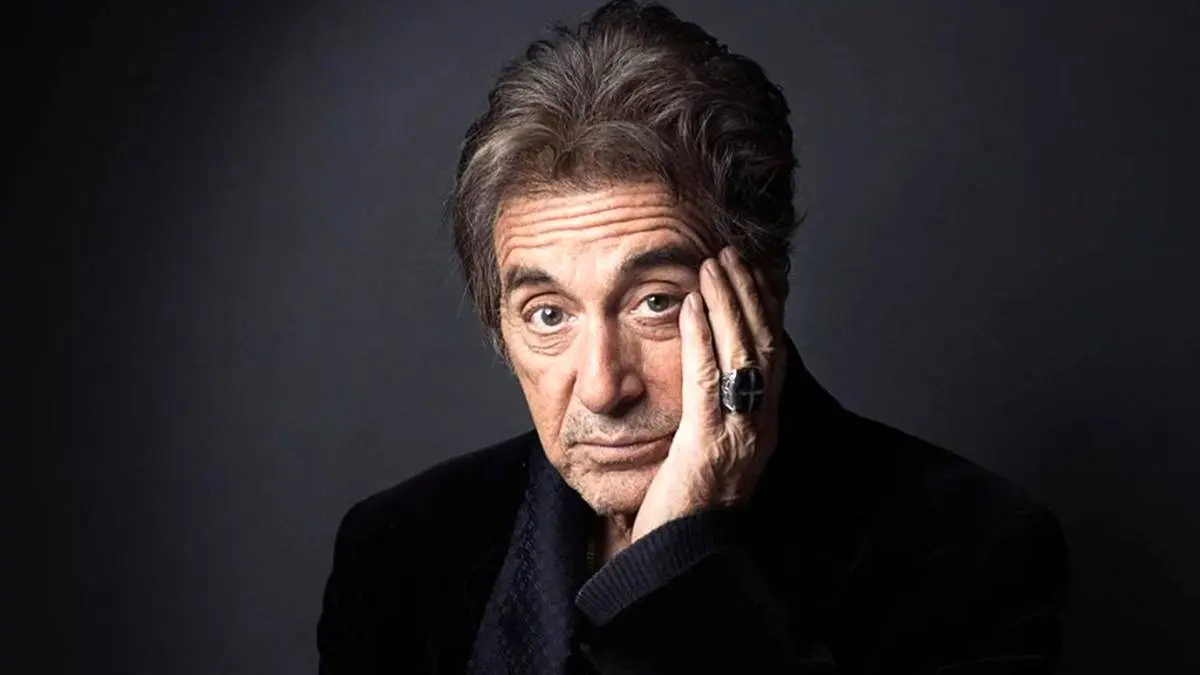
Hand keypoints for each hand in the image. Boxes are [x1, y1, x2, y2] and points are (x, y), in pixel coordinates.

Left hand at [631, 246, 786, 542]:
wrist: (677, 560)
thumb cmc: (683, 510)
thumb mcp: (705, 452)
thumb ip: (711, 414)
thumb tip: (703, 376)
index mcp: (762, 427)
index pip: (770, 355)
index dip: (763, 309)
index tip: (751, 272)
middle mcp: (760, 426)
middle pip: (764, 344)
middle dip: (748, 294)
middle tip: (730, 255)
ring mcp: (739, 434)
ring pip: (742, 353)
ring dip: (726, 303)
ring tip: (712, 265)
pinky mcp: (708, 443)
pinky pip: (708, 377)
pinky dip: (701, 336)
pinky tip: (689, 306)